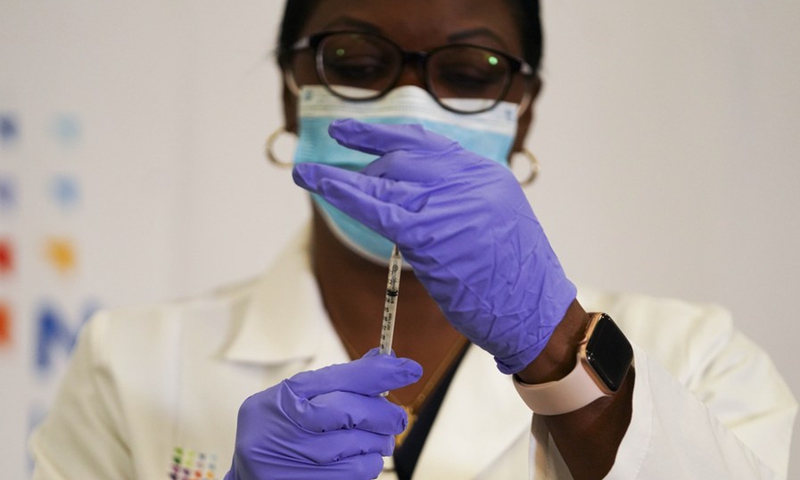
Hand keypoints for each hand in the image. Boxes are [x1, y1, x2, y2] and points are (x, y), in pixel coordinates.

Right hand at [224, 349, 421, 479]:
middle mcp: (284, 426)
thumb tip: (385, 361)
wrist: (248, 473)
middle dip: (384, 413)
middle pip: (352, 412)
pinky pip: (355, 473)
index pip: (340, 379)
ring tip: (378, 439)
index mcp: (285, 397)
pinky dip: (368, 463)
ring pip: (359, 445)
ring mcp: (293, 460)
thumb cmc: (277, 429)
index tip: (409, 369)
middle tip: (397, 417)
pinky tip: (364, 458)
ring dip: (378, 441)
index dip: (379, 373)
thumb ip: (338, 381)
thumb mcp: (297, 398)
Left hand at [293, 119, 576, 374]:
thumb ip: (458, 202)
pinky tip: (318, 184)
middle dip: (364, 169)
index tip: (351, 132)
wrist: (535, 313)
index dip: (382, 134)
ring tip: (307, 173)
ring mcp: (450, 203)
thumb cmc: (514, 279)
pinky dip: (342, 193)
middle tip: (338, 180)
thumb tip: (411, 197)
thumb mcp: (496, 222)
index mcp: (484, 173)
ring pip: (384, 179)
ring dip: (339, 177)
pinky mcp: (430, 233)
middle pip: (400, 159)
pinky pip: (376, 207)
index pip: (425, 142)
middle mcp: (468, 180)